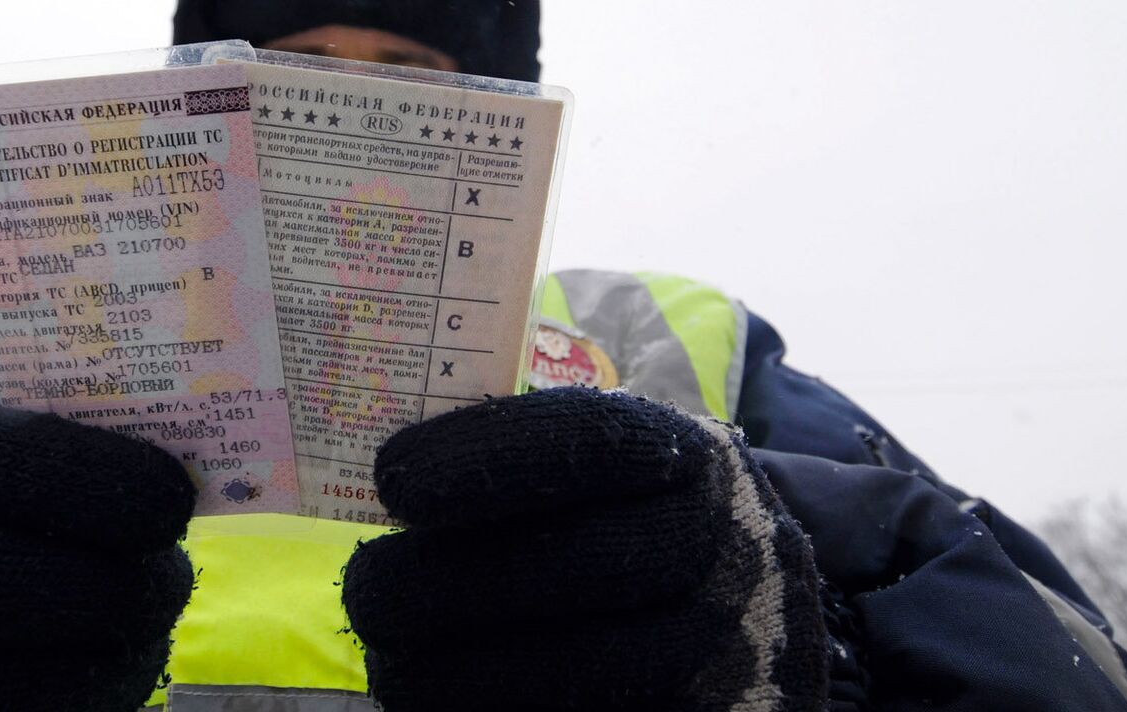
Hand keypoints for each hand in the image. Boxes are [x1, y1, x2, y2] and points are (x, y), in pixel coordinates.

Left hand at [342, 387, 828, 710]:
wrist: (760, 608)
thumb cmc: (641, 519)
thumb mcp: (613, 466)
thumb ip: (526, 460)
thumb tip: (391, 486)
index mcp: (683, 459)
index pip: (585, 441)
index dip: (482, 460)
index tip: (392, 481)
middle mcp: (712, 549)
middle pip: (570, 565)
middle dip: (446, 582)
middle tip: (366, 591)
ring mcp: (718, 650)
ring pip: (578, 674)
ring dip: (458, 677)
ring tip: (391, 670)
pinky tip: (441, 710)